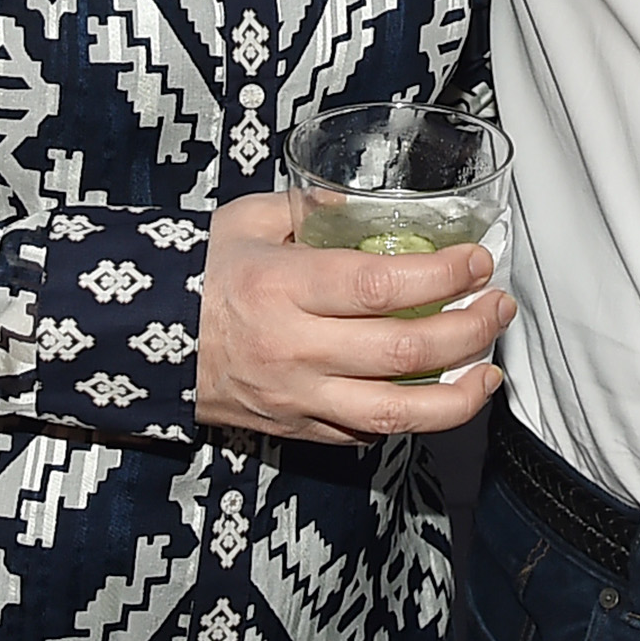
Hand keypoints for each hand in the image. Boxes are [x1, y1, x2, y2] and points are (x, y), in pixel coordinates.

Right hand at [194, 193, 512, 445]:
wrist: (140, 343)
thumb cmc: (200, 275)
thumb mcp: (246, 222)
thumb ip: (309, 208)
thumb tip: (368, 205)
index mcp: (283, 288)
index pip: (380, 286)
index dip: (441, 275)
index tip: (478, 261)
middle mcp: (295, 349)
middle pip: (404, 351)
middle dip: (469, 328)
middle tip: (499, 306)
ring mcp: (299, 398)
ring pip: (397, 412)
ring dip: (459, 395)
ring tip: (490, 370)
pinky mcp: (300, 430)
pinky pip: (368, 434)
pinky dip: (414, 419)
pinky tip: (443, 396)